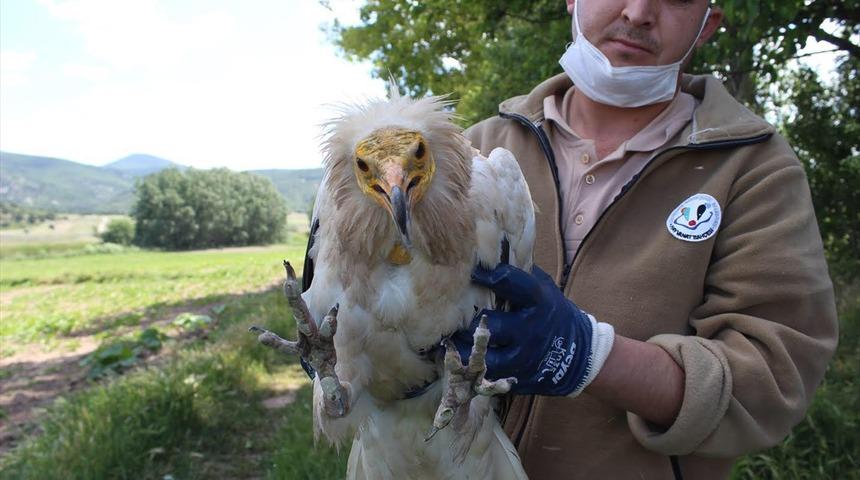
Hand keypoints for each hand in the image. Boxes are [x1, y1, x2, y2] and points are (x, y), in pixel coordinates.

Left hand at [451, 264, 613, 395]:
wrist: (579, 356)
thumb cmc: (553, 313)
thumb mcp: (544, 289)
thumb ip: (519, 274)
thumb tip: (489, 252)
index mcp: (537, 301)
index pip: (509, 283)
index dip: (486, 276)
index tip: (469, 272)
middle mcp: (530, 330)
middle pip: (489, 323)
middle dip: (468, 319)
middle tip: (449, 314)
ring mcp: (523, 357)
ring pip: (483, 354)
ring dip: (462, 348)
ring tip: (446, 340)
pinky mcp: (517, 378)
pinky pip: (485, 376)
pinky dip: (468, 368)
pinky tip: (454, 360)